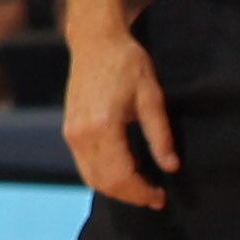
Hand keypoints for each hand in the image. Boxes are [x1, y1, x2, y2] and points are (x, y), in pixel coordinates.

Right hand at [63, 22, 179, 207]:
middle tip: (154, 197)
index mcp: (102, 126)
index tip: (161, 197)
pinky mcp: (69, 129)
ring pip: (91, 178)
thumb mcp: (151, 96)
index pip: (121, 176)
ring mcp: (71, 132)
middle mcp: (81, 133)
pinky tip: (122, 172)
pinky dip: (102, 177)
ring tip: (141, 187)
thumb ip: (160, 134)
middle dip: (130, 196)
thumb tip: (170, 166)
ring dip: (115, 189)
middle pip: (104, 183)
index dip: (142, 193)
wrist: (95, 41)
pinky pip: (83, 165)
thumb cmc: (126, 63)